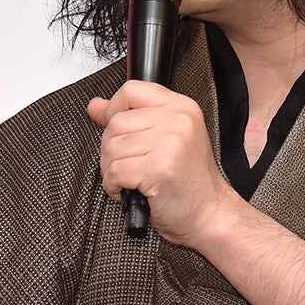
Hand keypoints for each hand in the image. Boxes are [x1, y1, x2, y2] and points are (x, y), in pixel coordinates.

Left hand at [89, 80, 237, 247]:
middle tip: (131, 167)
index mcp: (180, 107)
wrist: (209, 213)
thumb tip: (95, 105)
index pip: (130, 91)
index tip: (119, 132)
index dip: (114, 111)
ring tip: (133, 180)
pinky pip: (114, 171)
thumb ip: (128, 117)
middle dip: (112, 150)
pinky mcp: (159, 168)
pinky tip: (131, 191)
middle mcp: (178, 120)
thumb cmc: (187, 182)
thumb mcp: (163, 139)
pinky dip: (114, 187)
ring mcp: (170, 143)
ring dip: (112, 170)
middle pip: (115, 123)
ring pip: (111, 149)